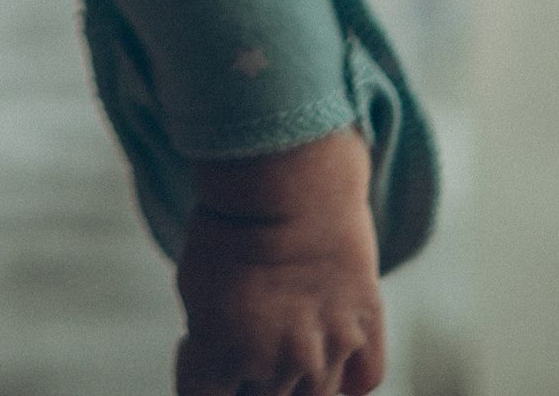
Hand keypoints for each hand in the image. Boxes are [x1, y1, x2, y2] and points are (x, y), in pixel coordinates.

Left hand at [173, 130, 385, 395]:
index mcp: (224, 354)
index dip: (201, 377)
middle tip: (247, 333)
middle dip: (249, 378)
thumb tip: (227, 372)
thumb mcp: (194, 289)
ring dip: (298, 380)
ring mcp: (327, 350)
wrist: (285, 182)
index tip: (199, 348)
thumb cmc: (229, 229)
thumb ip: (210, 342)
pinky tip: (330, 357)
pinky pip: (364, 381)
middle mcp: (279, 362)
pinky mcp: (365, 327)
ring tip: (285, 333)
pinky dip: (348, 380)